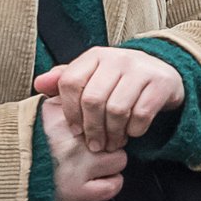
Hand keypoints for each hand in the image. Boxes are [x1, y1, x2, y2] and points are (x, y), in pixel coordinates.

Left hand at [35, 47, 186, 153]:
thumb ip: (65, 81)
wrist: (162, 75)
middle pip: (93, 99)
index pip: (70, 82)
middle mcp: (118, 58)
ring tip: (112, 143)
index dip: (69, 111)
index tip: (75, 130)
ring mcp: (141, 69)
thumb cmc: (118, 81)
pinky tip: (131, 133)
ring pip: (117, 109)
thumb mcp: (92, 77)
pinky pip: (141, 114)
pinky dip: (134, 130)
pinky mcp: (161, 83)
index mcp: (95, 55)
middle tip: (94, 145)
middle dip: (91, 129)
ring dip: (112, 134)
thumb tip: (38, 84)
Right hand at [40, 96, 127, 200]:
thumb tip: (77, 87)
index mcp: (65, 116)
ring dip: (112, 162)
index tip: (97, 124)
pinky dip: (110, 184)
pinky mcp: (77, 191)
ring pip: (119, 159)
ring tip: (98, 164)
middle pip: (114, 133)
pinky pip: (113, 186)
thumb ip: (59, 97)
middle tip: (97, 146)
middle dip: (109, 139)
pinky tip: (100, 181)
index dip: (102, 118)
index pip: (101, 110)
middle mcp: (75, 139)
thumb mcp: (38, 111)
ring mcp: (78, 165)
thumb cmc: (18, 141)